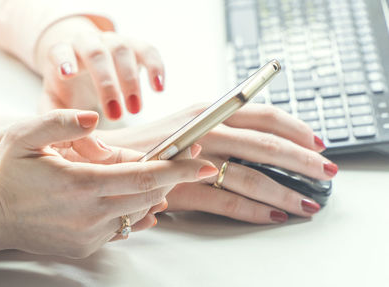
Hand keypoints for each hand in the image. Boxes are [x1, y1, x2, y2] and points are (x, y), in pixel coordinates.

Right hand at [0, 110, 216, 258]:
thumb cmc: (5, 174)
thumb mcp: (26, 136)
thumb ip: (62, 123)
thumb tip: (94, 118)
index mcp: (80, 184)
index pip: (142, 176)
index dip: (176, 168)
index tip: (201, 162)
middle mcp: (89, 214)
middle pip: (148, 196)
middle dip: (173, 178)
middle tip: (188, 162)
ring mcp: (88, 235)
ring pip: (139, 214)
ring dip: (154, 194)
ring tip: (158, 176)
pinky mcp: (85, 247)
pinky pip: (123, 229)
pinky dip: (136, 213)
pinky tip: (138, 200)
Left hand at [35, 16, 164, 119]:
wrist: (82, 65)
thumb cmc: (66, 88)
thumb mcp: (55, 104)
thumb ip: (59, 122)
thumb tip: (85, 143)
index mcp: (61, 53)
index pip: (60, 51)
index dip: (64, 61)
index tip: (67, 76)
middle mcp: (87, 43)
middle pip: (96, 54)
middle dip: (107, 85)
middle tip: (115, 116)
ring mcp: (111, 42)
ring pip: (122, 51)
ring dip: (130, 82)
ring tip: (135, 110)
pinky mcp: (134, 46)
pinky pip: (147, 50)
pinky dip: (155, 67)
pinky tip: (158, 89)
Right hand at [97, 103, 337, 223]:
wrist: (103, 158)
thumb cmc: (149, 142)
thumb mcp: (187, 122)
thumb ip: (219, 125)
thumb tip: (260, 135)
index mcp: (206, 111)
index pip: (260, 113)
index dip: (294, 127)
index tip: (318, 141)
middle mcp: (202, 131)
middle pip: (264, 144)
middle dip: (301, 161)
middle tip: (326, 172)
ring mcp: (191, 161)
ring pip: (249, 176)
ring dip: (283, 191)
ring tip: (307, 203)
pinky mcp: (180, 190)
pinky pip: (225, 202)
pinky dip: (253, 211)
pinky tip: (272, 216)